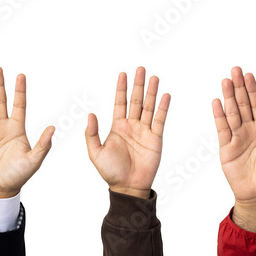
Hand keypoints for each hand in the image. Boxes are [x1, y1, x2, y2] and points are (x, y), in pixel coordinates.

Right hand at [0, 67, 53, 198]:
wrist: (0, 188)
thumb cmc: (19, 175)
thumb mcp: (34, 160)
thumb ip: (43, 144)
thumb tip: (52, 128)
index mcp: (18, 129)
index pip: (20, 105)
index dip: (20, 91)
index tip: (20, 75)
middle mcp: (3, 127)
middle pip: (1, 102)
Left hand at [86, 67, 170, 199]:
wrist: (128, 187)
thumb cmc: (110, 172)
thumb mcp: (95, 153)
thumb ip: (92, 134)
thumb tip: (91, 114)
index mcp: (117, 127)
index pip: (120, 103)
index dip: (121, 88)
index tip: (123, 74)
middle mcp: (132, 126)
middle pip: (135, 100)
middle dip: (138, 85)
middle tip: (141, 69)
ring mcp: (144, 131)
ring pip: (148, 107)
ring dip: (151, 92)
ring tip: (154, 77)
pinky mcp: (156, 139)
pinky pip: (159, 120)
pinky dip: (163, 107)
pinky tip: (165, 95)